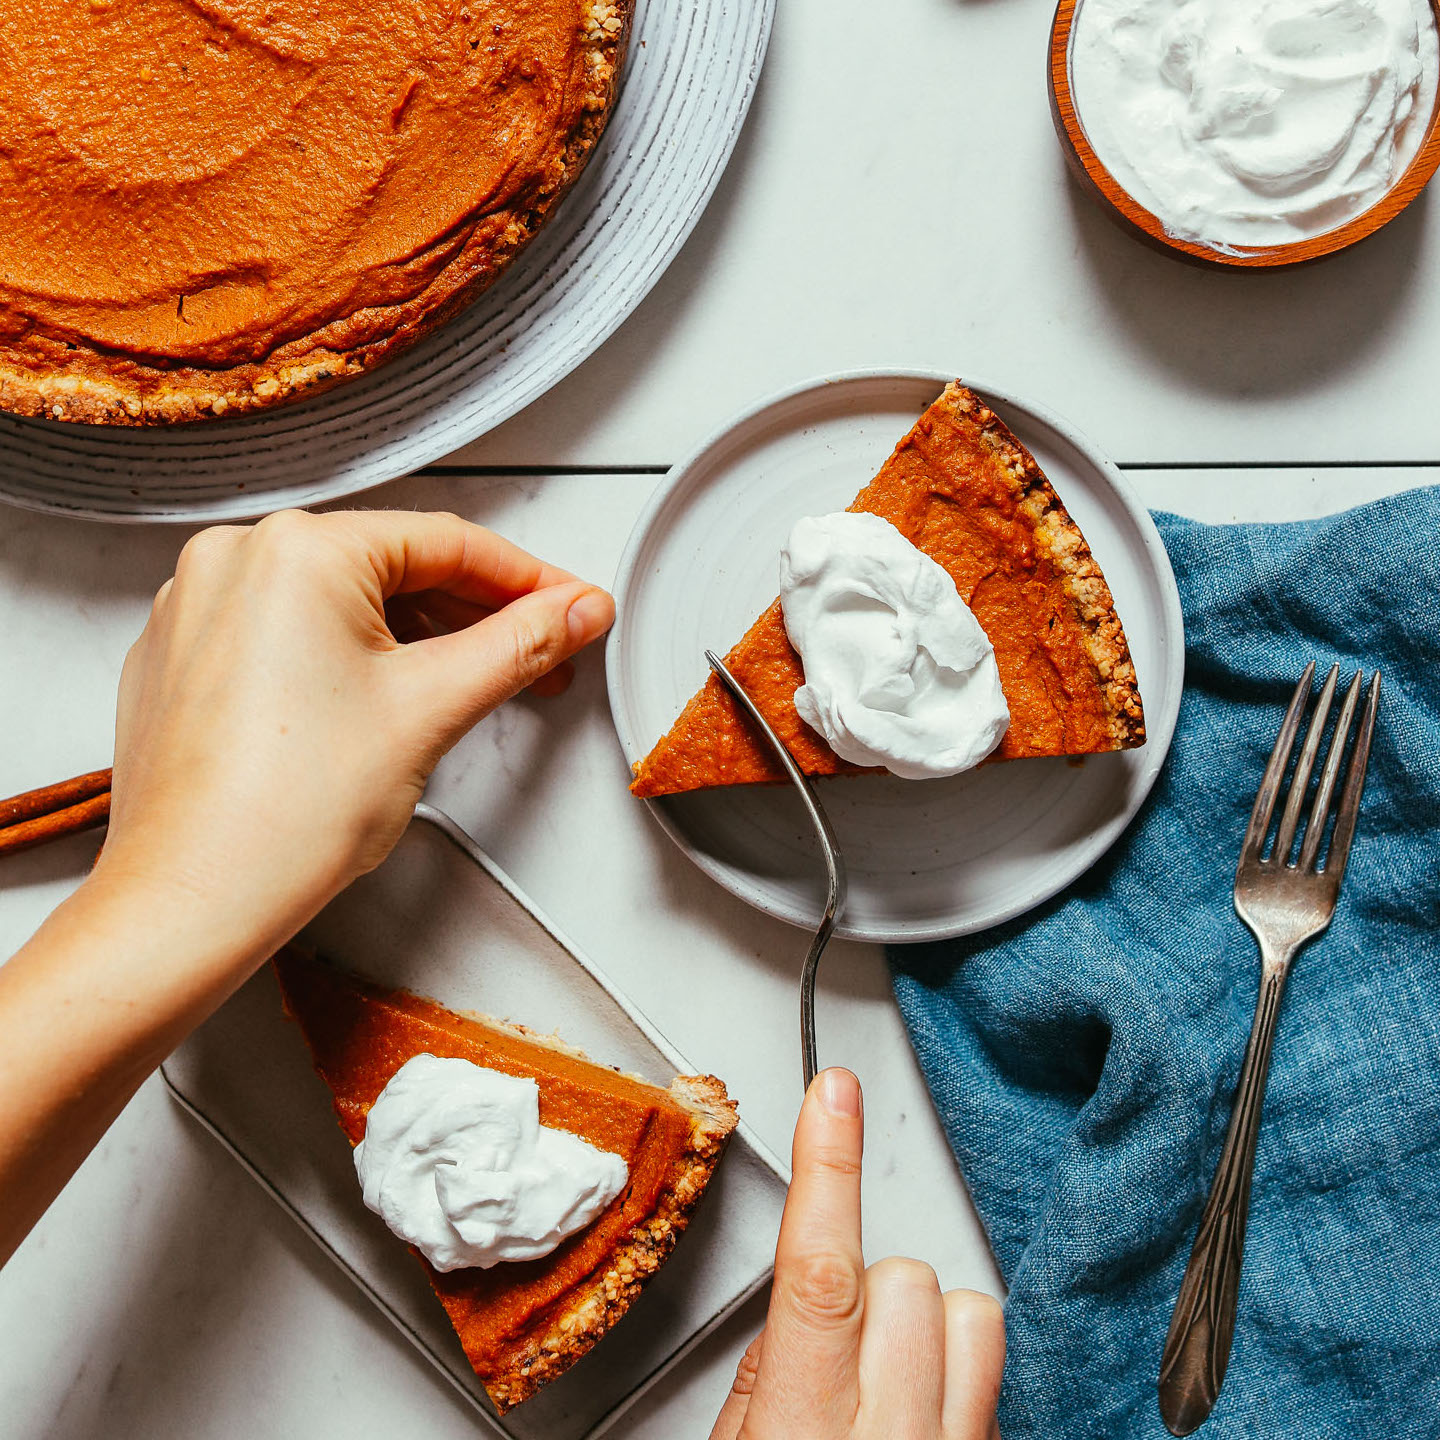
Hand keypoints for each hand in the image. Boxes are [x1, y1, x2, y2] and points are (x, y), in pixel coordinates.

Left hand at [99, 508, 613, 956]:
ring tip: (474, 684)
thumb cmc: (283, 814)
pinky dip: (352, 656)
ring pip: (342, 601)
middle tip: (539, 652)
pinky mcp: (186, 657)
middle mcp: (234, 561)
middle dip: (477, 614)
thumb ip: (521, 643)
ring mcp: (200, 608)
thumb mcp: (433, 708)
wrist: (194, 899)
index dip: (528, 579)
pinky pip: (290, 632)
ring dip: (419, 636)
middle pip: (394, 567)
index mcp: (295, 550)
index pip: (448, 543)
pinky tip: (391, 700)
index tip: (569, 606)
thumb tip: (573, 610)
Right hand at [710, 1069, 1003, 1439]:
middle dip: (869, 1291)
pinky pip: (997, 1369)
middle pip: (906, 1276)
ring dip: (928, 1326)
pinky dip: (959, 1374)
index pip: (822, 1273)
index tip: (833, 1096)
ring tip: (888, 1383)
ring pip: (972, 1310)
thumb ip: (763, 1379)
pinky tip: (921, 1418)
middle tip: (835, 1362)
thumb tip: (797, 1309)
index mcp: (808, 1434)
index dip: (828, 1168)